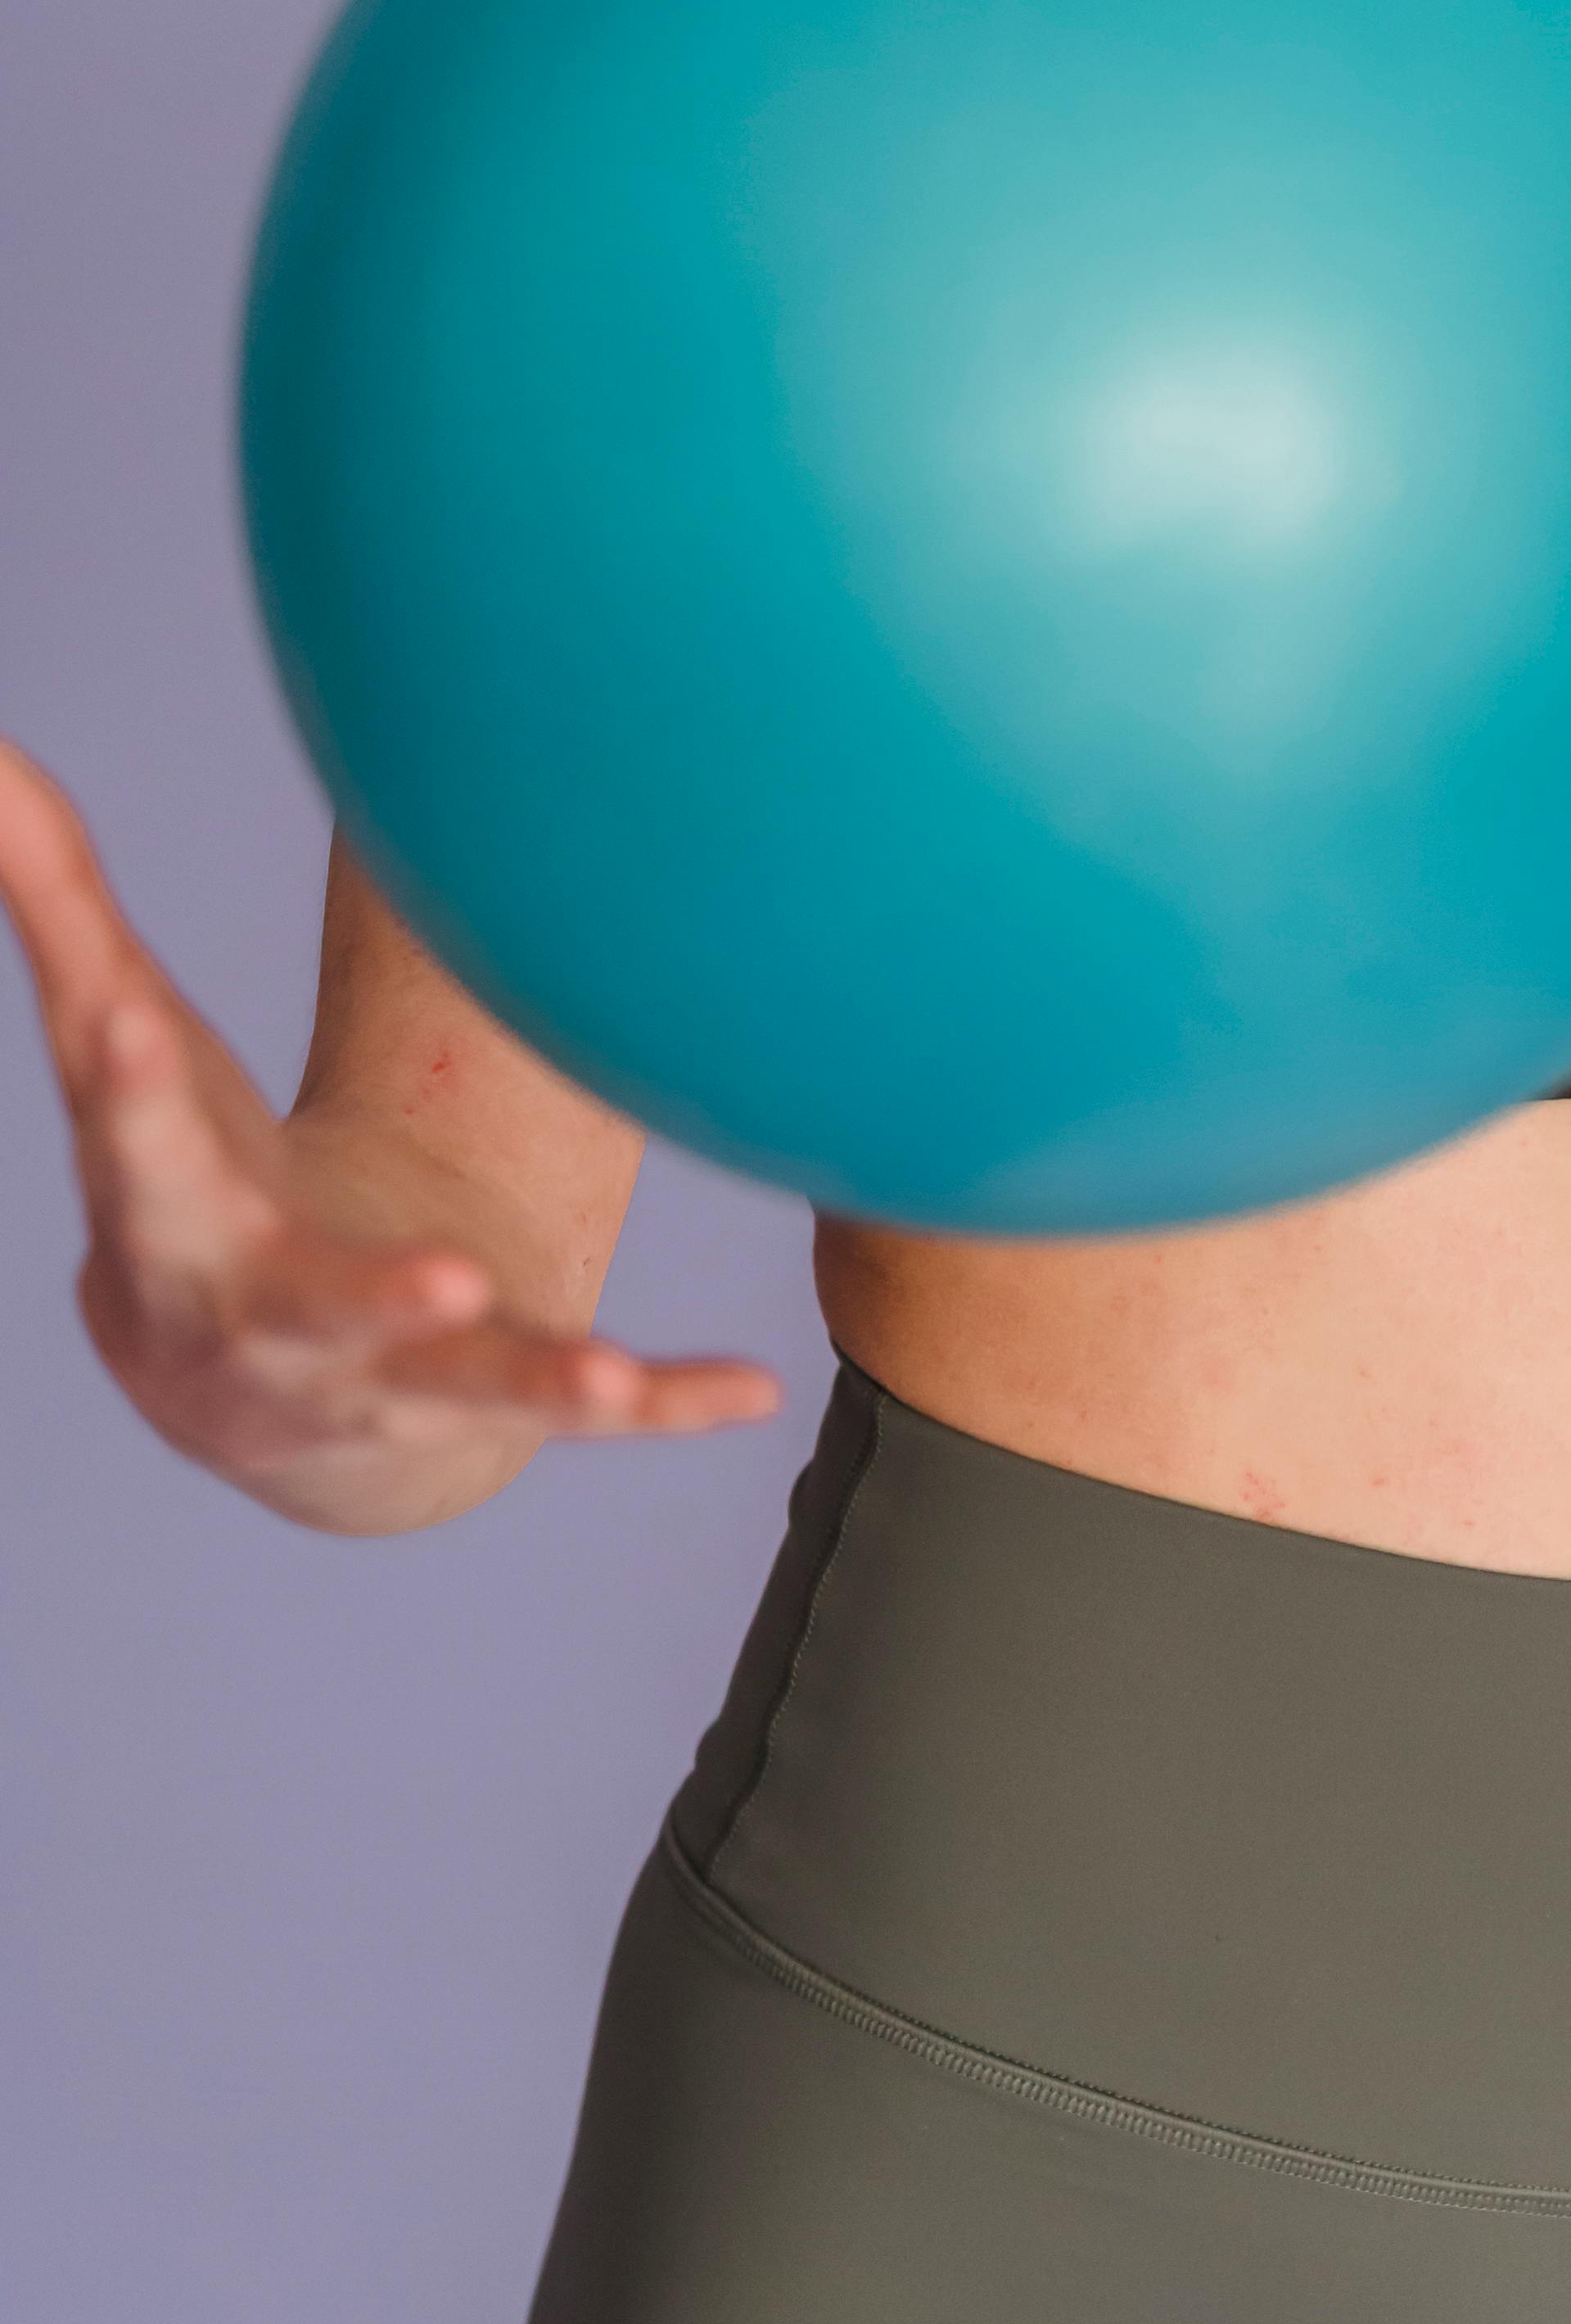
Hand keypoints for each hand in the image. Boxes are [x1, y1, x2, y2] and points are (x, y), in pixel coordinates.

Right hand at [0, 734, 777, 1526]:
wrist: (242, 1386)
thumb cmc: (176, 1171)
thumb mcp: (113, 1047)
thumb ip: (57, 905)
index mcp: (166, 1209)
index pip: (137, 1138)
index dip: (122, 1079)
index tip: (119, 1017)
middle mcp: (264, 1319)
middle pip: (303, 1305)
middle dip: (359, 1296)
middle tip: (434, 1272)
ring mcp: (376, 1379)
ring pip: (453, 1384)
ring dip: (529, 1378)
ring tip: (603, 1368)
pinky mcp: (476, 1409)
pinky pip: (574, 1417)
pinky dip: (659, 1405)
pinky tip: (749, 1388)